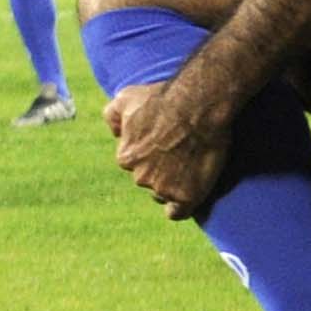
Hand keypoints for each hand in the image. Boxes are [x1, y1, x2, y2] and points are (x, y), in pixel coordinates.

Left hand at [105, 76, 233, 219]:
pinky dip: (181, 207)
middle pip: (149, 181)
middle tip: (181, 154)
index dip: (149, 156)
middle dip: (161, 171)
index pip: (134, 165)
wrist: (199, 105)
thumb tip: (115, 132)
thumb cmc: (164, 99)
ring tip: (191, 168)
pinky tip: (188, 197)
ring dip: (173, 185)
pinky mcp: (187, 196)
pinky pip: (178, 212)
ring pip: (164, 195)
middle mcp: (140, 177)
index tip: (164, 146)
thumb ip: (112, 117)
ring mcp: (164, 188)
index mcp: (126, 157)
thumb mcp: (126, 97)